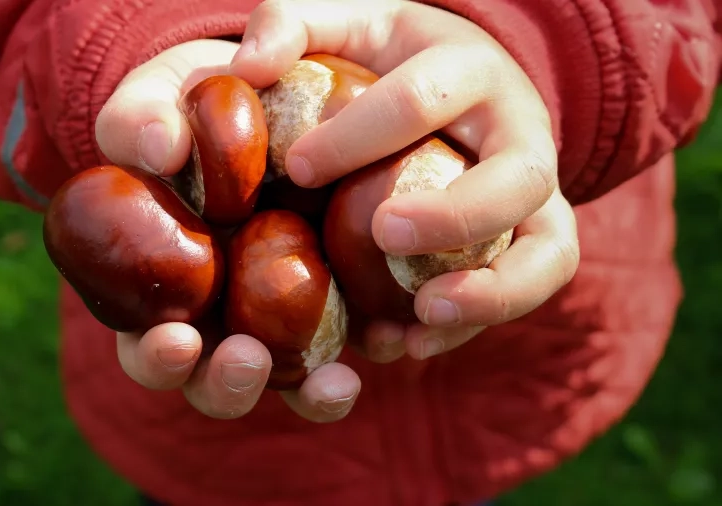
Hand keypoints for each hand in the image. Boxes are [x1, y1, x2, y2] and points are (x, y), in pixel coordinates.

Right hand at [95, 40, 360, 421]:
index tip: (176, 339)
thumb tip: (156, 149)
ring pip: (287, 381)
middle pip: (214, 383)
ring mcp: (280, 312)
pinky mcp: (339, 297)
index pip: (148, 345)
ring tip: (332, 382)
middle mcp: (220, 314)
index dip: (157, 357)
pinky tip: (389, 343)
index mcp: (163, 287)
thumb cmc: (194, 104)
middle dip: (226, 385)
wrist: (268, 89)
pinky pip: (354, 342)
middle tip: (246, 359)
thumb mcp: (158, 98)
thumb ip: (141, 119)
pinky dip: (371, 352)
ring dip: (304, 393)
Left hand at [230, 0, 580, 361]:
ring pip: (549, 248)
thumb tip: (244, 70)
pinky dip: (480, 323)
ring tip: (420, 320)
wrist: (463, 84)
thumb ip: (294, 24)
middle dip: (454, 215)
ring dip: (491, 293)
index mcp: (468, 70)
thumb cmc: (391, 58)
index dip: (360, 136)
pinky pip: (531, 288)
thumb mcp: (347, 23)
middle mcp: (519, 132)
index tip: (298, 168)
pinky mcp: (537, 238)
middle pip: (516, 176)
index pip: (422, 98)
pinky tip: (413, 344)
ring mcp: (537, 192)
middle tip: (382, 235)